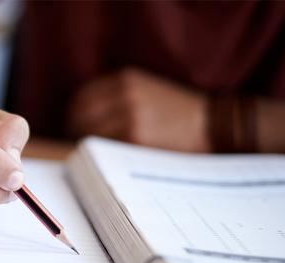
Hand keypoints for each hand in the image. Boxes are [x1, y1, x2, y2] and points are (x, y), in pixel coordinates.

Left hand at [68, 68, 209, 151]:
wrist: (211, 125)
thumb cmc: (177, 112)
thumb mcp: (147, 89)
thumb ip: (116, 97)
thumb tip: (80, 117)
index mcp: (125, 79)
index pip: (81, 97)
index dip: (74, 114)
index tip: (73, 126)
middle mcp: (125, 94)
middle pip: (80, 115)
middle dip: (75, 131)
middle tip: (79, 145)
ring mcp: (130, 117)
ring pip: (90, 133)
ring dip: (86, 145)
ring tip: (93, 155)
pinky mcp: (136, 139)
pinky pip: (105, 148)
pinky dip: (100, 155)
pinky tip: (106, 160)